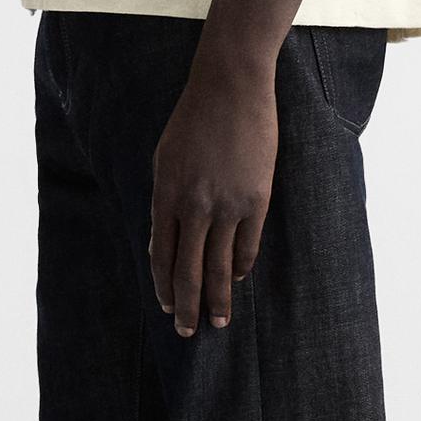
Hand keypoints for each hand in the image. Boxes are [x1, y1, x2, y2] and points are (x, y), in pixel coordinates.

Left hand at [148, 52, 276, 335]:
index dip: (165, 286)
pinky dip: (243, 265)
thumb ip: (164, 202)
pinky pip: (248, 243)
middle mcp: (195, 206)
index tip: (168, 308)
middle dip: (188, 306)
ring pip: (222, 266)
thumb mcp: (165, 159)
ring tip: (218, 321)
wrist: (231, 87)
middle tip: (189, 332)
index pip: (163, 257)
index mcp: (166, 196)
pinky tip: (239, 278)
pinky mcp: (257, 198)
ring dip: (219, 297)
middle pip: (190, 271)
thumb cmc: (192, 120)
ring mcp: (228, 205)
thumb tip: (165, 241)